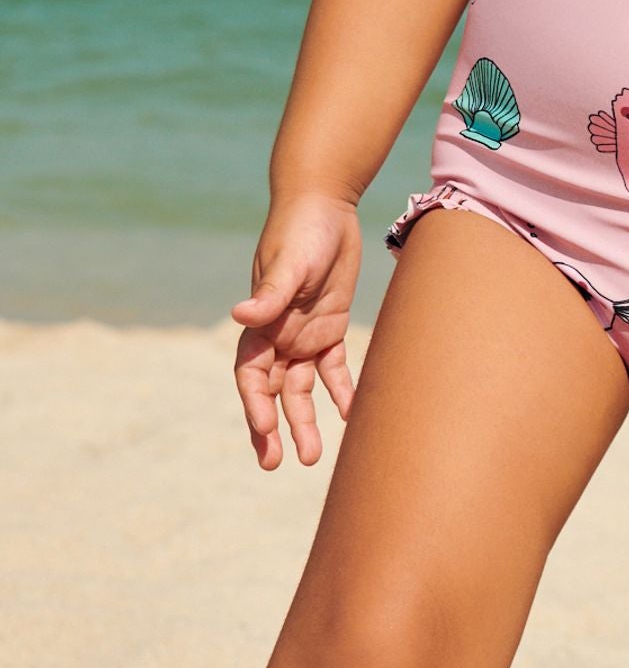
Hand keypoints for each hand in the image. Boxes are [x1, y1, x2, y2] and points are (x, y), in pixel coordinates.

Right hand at [230, 193, 362, 469]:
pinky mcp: (330, 328)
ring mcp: (303, 334)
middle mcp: (278, 336)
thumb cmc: (302, 231)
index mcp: (261, 325)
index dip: (256, 405)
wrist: (326, 205)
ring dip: (305, 420)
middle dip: (273, 428)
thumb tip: (239, 316)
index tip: (266, 431)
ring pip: (302, 389)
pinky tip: (351, 416)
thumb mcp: (289, 263)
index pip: (252, 376)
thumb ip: (270, 294)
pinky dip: (341, 392)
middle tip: (278, 462)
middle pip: (272, 392)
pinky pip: (333, 369)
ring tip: (312, 457)